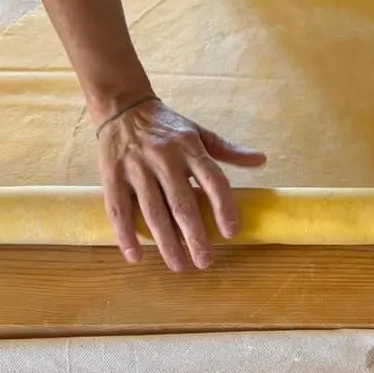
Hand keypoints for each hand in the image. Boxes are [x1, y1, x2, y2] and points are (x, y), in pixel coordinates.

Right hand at [97, 98, 265, 268]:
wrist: (122, 107)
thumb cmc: (167, 126)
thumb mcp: (199, 132)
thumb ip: (228, 150)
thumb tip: (261, 160)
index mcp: (189, 148)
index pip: (213, 180)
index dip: (224, 208)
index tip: (231, 233)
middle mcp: (164, 159)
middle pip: (183, 204)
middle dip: (195, 237)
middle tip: (205, 262)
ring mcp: (137, 168)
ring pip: (153, 212)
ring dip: (166, 242)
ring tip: (179, 265)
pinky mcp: (112, 176)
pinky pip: (119, 209)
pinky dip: (126, 235)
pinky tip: (136, 256)